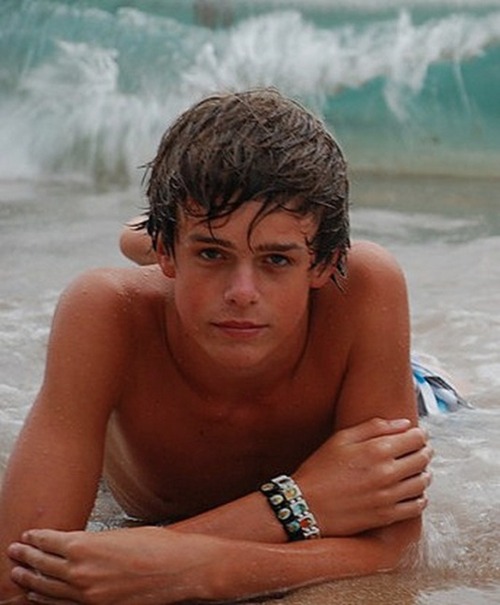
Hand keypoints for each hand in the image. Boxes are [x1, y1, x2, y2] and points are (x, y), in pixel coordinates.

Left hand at [7, 527, 217, 604]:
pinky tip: (39, 596)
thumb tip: (79, 546)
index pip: (50, 542)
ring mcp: (88, 595)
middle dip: (26, 558)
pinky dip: (48, 600)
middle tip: (14, 552)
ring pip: (49, 589)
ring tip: (18, 574)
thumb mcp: (121, 534)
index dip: (36, 539)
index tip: (28, 536)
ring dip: (31, 581)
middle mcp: (81, 572)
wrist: (180, 569)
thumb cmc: (158, 545)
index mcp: (86, 546)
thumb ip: (95, 542)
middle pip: (44, 566)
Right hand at [294, 418, 431, 536]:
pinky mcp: (387, 516)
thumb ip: (374, 427)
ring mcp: (388, 496)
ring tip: (416, 469)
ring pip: (423, 482)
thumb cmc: (321, 468)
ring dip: (424, 473)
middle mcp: (387, 473)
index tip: (418, 434)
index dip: (420, 434)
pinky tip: (412, 491)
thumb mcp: (342, 438)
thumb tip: (404, 423)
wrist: (306, 504)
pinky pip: (417, 506)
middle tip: (420, 449)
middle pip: (423, 458)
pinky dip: (420, 496)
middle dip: (424, 451)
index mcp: (376, 450)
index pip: (416, 438)